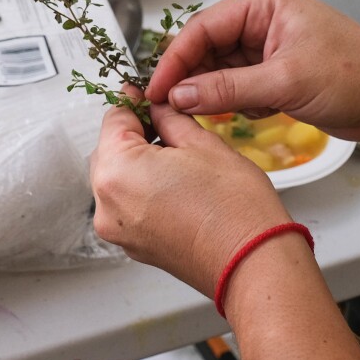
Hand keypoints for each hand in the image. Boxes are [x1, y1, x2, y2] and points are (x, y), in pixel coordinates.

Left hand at [91, 87, 359, 359]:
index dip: (132, 103)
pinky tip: (173, 185)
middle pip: (108, 151)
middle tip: (166, 124)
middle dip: (134, 135)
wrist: (252, 263)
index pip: (113, 119)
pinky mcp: (132, 246)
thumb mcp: (202, 144)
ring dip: (137, 163)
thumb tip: (157, 108)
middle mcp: (107, 203)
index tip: (145, 96)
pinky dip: (142, 190)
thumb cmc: (234, 209)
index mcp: (117, 171)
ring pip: (116, 179)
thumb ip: (169, 119)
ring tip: (176, 158)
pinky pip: (126, 206)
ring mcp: (117, 229)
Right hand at [145, 0, 359, 157]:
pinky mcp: (271, 71)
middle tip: (172, 107)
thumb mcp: (285, 82)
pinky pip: (234, 86)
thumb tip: (179, 96)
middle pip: (206, 48)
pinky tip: (253, 112)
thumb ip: (227, 89)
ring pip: (218, 70)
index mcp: (264, 3)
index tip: (156, 88)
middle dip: (192, 79)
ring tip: (214, 113)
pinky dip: (234, 103)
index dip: (175, 60)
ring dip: (215, 94)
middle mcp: (261, 19)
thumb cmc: (357, 76)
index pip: (202, 28)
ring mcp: (266, 46)